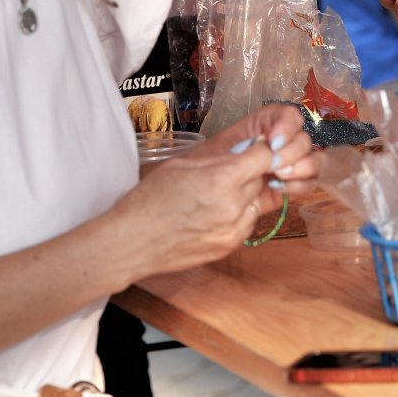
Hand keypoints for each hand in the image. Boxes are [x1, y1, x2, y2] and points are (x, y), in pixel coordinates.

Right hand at [119, 107, 317, 275]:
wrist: (131, 242)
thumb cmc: (149, 200)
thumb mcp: (183, 164)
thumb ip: (220, 158)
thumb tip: (248, 148)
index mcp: (221, 179)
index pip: (265, 156)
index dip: (261, 151)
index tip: (255, 150)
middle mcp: (233, 206)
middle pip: (261, 179)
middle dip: (249, 173)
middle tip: (227, 173)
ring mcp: (233, 230)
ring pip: (256, 202)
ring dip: (246, 196)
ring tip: (217, 196)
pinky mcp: (229, 247)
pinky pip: (247, 223)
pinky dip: (239, 216)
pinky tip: (215, 214)